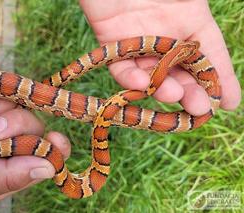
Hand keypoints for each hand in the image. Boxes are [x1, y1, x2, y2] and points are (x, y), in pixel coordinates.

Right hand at [0, 99, 70, 210]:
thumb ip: (7, 177)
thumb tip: (49, 169)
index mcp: (11, 171)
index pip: (48, 158)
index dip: (57, 147)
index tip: (54, 138)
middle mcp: (9, 146)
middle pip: (35, 127)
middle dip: (16, 125)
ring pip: (21, 105)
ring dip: (1, 108)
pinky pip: (2, 90)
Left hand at [80, 0, 240, 114]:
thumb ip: (201, 23)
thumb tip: (215, 51)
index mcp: (189, 20)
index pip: (207, 56)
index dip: (218, 79)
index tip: (228, 104)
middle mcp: (164, 36)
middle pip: (180, 72)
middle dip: (191, 92)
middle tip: (200, 109)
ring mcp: (138, 42)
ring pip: (151, 75)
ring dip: (163, 89)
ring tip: (174, 96)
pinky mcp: (111, 44)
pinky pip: (121, 67)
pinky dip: (130, 78)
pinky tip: (142, 83)